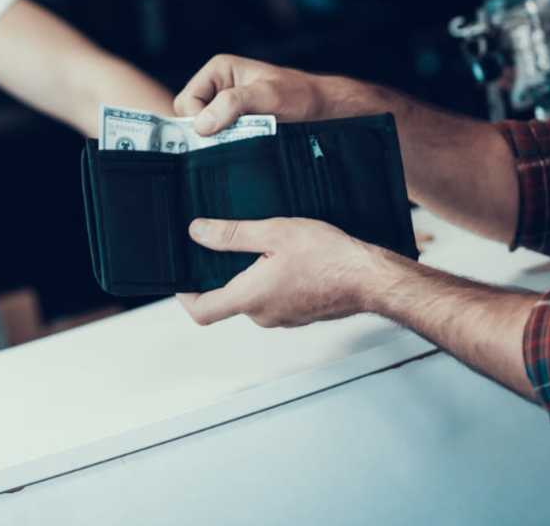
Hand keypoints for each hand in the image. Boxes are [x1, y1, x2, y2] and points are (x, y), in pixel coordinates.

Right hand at [175, 55, 328, 135]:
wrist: (321, 108)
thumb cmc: (299, 95)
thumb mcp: (267, 95)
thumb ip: (233, 104)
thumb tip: (201, 124)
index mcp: (218, 70)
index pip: (186, 102)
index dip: (199, 120)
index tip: (220, 131)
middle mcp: (217, 86)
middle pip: (189, 118)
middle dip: (208, 130)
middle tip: (236, 134)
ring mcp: (224, 106)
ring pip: (202, 131)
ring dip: (219, 139)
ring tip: (245, 136)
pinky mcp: (233, 123)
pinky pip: (217, 138)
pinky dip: (227, 144)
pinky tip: (245, 142)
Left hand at [177, 217, 387, 326]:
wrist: (368, 278)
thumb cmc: (328, 256)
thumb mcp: (275, 232)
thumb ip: (232, 235)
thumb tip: (198, 233)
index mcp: (250, 297)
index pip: (202, 311)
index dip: (185, 296)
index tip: (181, 278)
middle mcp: (263, 315)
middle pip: (228, 300)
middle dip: (223, 275)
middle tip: (227, 245)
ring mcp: (284, 318)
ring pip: (254, 298)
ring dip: (252, 276)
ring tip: (265, 246)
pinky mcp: (300, 314)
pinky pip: (276, 299)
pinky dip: (273, 281)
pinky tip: (289, 259)